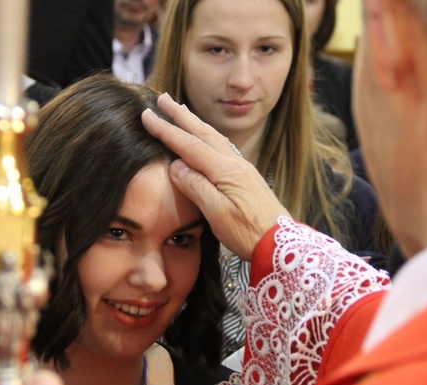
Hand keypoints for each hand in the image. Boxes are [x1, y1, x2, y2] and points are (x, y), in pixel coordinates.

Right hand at [141, 93, 289, 260]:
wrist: (280, 243)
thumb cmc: (248, 232)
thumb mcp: (217, 213)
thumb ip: (196, 187)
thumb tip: (176, 166)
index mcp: (225, 170)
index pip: (189, 145)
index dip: (166, 130)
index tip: (147, 116)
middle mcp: (234, 163)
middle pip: (203, 133)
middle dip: (181, 115)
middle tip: (163, 98)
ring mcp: (243, 168)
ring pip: (214, 138)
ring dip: (195, 122)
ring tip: (181, 110)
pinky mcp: (246, 176)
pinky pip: (222, 147)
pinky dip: (208, 136)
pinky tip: (206, 137)